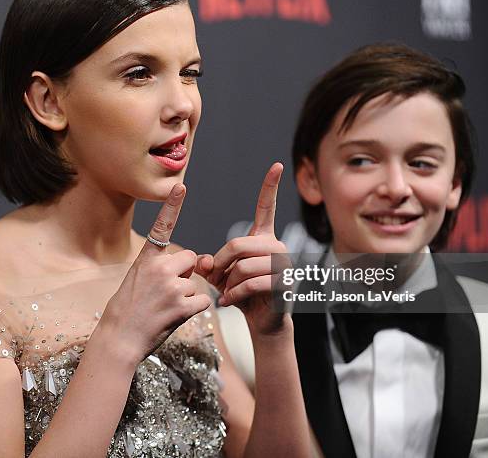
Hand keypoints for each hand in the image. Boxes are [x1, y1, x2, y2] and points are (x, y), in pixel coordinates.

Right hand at [101, 184, 211, 363]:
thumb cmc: (128, 311)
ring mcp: (172, 286)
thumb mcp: (138, 280)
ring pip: (196, 283)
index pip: (161, 227)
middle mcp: (160, 268)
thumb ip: (163, 268)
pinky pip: (202, 302)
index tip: (180, 186)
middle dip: (186, 272)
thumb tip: (197, 265)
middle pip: (191, 259)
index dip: (172, 205)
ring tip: (164, 308)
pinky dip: (193, 310)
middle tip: (166, 291)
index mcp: (146, 259)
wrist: (119, 339)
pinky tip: (174, 316)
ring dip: (187, 296)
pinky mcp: (182, 306)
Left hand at [197, 163, 290, 335]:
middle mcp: (277, 247)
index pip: (266, 208)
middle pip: (238, 243)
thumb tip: (203, 261)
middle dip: (220, 263)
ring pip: (243, 266)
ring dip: (228, 283)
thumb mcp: (221, 275)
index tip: (276, 165)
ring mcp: (284, 265)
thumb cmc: (242, 294)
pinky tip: (229, 301)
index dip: (270, 187)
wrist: (263, 321)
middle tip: (214, 278)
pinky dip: (234, 295)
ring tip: (226, 292)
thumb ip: (211, 264)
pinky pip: (251, 283)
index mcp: (263, 239)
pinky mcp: (284, 284)